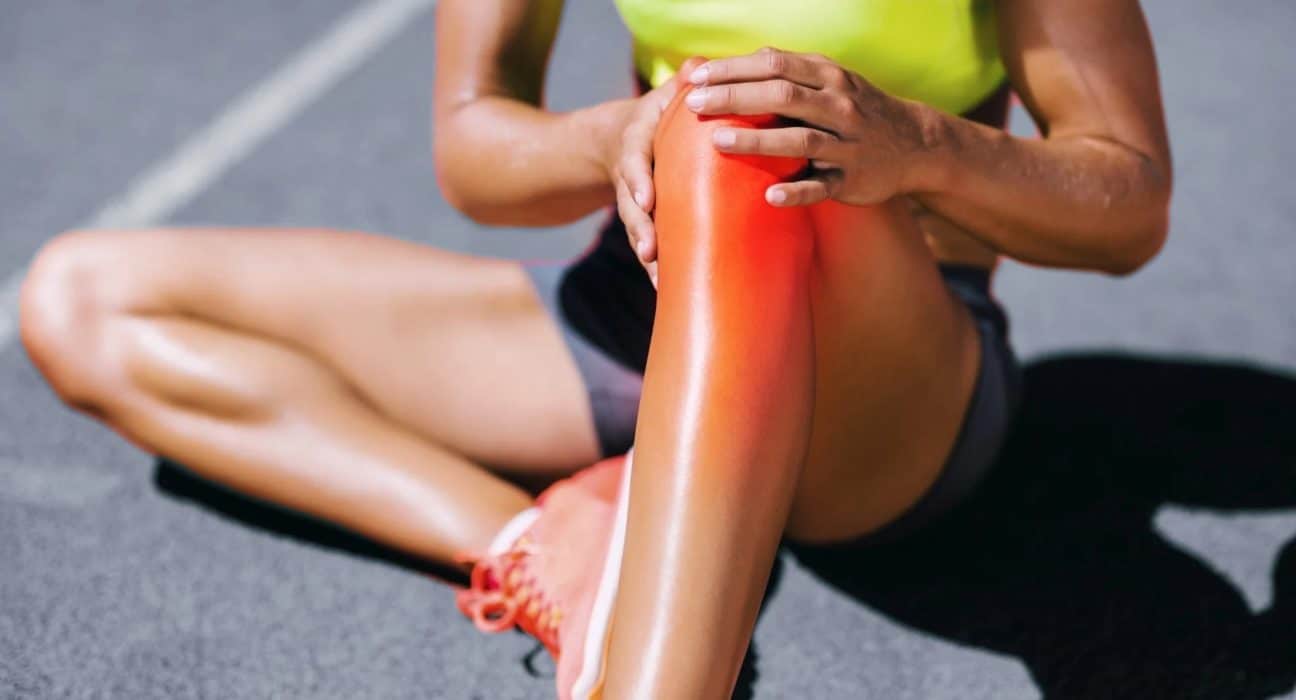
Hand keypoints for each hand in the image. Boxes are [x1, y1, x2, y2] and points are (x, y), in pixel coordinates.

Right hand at [606, 57, 706, 286]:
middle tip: (650, 253)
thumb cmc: (657, 113)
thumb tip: (697, 67)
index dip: (637, 180)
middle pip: (631, 207)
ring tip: (659, 282)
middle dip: (640, 230)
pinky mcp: (645, 220)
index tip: (644, 199)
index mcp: (636, 142)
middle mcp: (632, 176)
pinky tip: (668, 291)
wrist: (619, 137)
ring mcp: (635, 201)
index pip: (633, 160)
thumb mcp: (663, 96)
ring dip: (647, 257)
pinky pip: (650, 244)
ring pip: (638, 231)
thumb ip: (681, 86)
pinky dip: (657, 268)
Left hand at [683, 48, 935, 207]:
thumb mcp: (831, 80)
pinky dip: (797, 192)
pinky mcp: (851, 180)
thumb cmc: (857, 109)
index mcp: (828, 77)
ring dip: (758, 140)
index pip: (774, 65)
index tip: (696, 78)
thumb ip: (788, 72)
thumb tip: (735, 65)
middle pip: (782, 97)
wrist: (916, 144)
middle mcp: (838, 106)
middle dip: (735, 98)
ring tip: (718, 141)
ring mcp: (846, 144)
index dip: (733, 70)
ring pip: (800, 139)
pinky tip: (770, 196)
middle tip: (694, 105)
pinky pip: (822, 187)